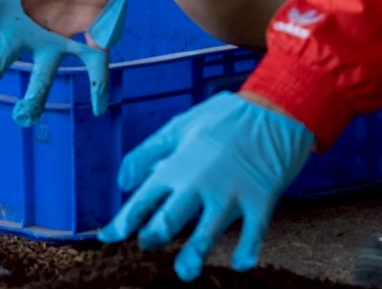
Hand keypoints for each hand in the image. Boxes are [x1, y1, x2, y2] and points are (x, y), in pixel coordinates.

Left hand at [99, 91, 314, 281]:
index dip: (122, 222)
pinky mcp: (260, 199)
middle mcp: (199, 183)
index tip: (108, 237)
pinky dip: (247, 250)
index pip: (142, 200)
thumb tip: (123, 182)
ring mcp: (230, 193)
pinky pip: (253, 232)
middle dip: (153, 238)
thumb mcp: (178, 126)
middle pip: (169, 221)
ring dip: (194, 255)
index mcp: (177, 165)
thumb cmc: (222, 117)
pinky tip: (240, 265)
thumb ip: (147, 153)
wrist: (272, 109)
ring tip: (185, 272)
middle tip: (146, 247)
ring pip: (207, 233)